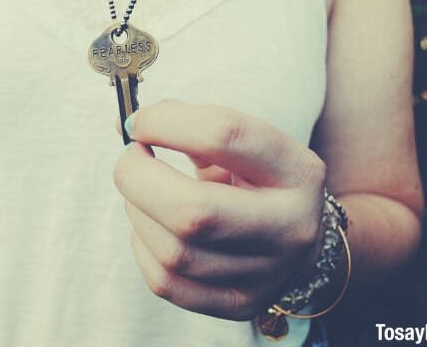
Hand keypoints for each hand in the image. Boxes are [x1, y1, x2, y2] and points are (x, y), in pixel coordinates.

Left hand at [113, 99, 327, 320]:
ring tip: (142, 193)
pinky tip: (151, 226)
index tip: (138, 123)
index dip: (166, 124)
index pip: (225, 135)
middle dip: (139, 179)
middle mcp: (290, 227)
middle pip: (194, 212)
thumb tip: (131, 123)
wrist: (295, 238)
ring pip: (173, 252)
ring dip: (138, 212)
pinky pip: (166, 283)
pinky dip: (143, 247)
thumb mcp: (243, 145)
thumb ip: (190, 126)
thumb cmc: (257, 182)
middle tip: (129, 160)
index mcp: (297, 172)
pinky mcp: (239, 303)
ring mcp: (266, 274)